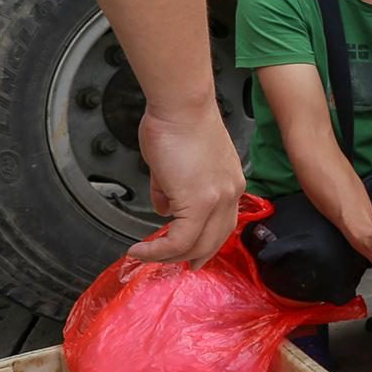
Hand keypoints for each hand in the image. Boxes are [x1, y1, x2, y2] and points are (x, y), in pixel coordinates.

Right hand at [129, 103, 245, 266]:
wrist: (181, 106)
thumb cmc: (177, 123)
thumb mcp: (179, 164)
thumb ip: (173, 190)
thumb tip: (164, 209)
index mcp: (231, 183)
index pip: (223, 224)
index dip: (207, 243)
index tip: (191, 254)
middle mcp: (230, 193)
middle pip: (215, 240)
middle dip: (193, 257)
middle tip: (176, 265)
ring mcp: (218, 199)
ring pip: (196, 244)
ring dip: (169, 256)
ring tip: (147, 256)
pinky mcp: (199, 202)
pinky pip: (178, 240)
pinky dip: (158, 250)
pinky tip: (141, 250)